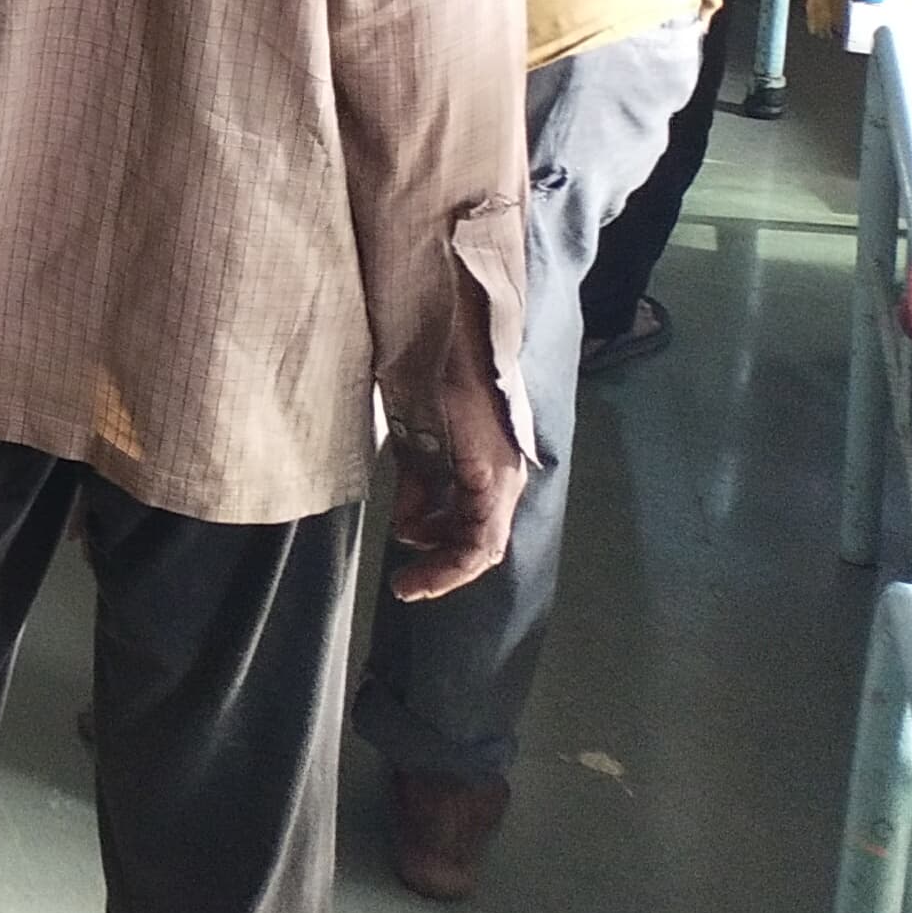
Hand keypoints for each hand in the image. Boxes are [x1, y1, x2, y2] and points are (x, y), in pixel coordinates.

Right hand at [384, 278, 525, 602]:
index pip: (477, 530)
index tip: (408, 574)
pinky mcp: (491, 470)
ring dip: (444, 560)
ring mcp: (502, 475)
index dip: (444, 559)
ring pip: (482, 541)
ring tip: (409, 569)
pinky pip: (479, 528)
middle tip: (406, 584)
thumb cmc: (430, 372)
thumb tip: (409, 525)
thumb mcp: (417, 439)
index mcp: (492, 467)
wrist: (447, 327)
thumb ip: (419, 484)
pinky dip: (448, 543)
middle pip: (481, 544)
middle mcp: (505, 477)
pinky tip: (413, 538)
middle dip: (441, 569)